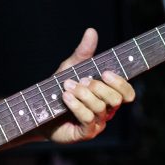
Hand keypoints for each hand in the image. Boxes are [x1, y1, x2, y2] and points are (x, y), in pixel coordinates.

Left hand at [45, 28, 135, 143]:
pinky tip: (65, 97)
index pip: (127, 93)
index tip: (105, 73)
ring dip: (83, 94)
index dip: (121, 83)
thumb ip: (83, 52)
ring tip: (66, 87)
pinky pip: (88, 119)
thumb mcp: (70, 68)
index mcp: (107, 96)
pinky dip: (77, 105)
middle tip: (80, 80)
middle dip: (98, 87)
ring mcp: (96, 123)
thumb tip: (91, 31)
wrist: (37, 110)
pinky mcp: (84, 133)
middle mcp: (106, 111)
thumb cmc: (57, 89)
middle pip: (116, 100)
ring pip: (101, 108)